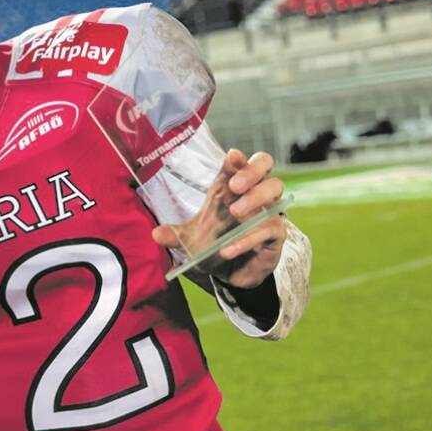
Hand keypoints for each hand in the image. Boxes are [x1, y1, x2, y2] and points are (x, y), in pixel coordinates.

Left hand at [152, 149, 286, 287]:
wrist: (231, 274)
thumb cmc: (214, 246)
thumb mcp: (190, 241)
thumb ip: (174, 236)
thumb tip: (155, 234)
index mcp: (230, 186)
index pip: (238, 163)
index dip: (237, 158)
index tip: (232, 156)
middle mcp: (253, 192)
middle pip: (264, 163)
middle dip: (251, 170)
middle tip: (235, 185)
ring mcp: (268, 210)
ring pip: (275, 188)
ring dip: (256, 198)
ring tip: (236, 212)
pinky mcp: (276, 233)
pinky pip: (271, 227)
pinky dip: (248, 238)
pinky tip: (229, 248)